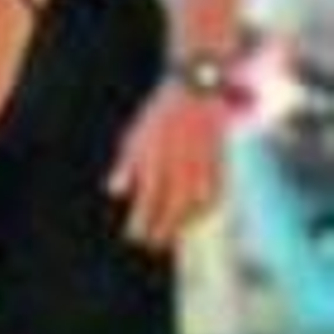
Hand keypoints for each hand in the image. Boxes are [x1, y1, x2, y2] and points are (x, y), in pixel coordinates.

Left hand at [107, 80, 227, 250]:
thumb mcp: (136, 136)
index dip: (142, 222)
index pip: (149, 200)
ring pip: (194, 203)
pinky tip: (197, 217)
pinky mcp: (218, 160)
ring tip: (172, 235)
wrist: (195, 89)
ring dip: (183, 223)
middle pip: (171, 206)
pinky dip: (207, 209)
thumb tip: (115, 192)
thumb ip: (127, 166)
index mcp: (156, 157)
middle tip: (152, 244)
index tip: (135, 237)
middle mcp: (180, 164)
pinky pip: (215, 192)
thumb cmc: (160, 115)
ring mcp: (201, 163)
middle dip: (162, 229)